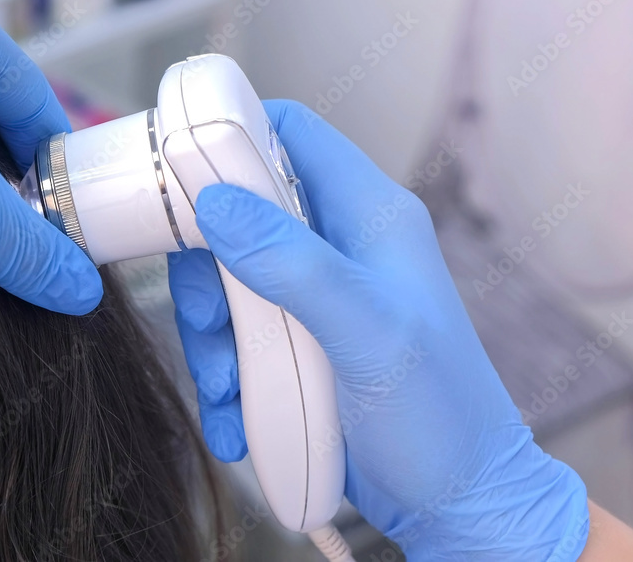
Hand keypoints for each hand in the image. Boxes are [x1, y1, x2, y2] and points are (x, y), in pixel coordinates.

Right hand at [169, 100, 589, 558]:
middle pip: (241, 212)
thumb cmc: (438, 414)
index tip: (176, 177)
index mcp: (369, 215)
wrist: (456, 499)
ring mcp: (319, 293)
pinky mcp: (302, 341)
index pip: (292, 133)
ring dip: (212, 334)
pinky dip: (226, 373)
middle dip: (208, 270)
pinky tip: (236, 419)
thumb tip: (215, 201)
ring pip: (230, 280)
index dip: (231, 137)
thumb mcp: (366, 334)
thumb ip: (292, 263)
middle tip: (210, 325)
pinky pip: (240, 335)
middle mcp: (340, 243)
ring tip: (225, 391)